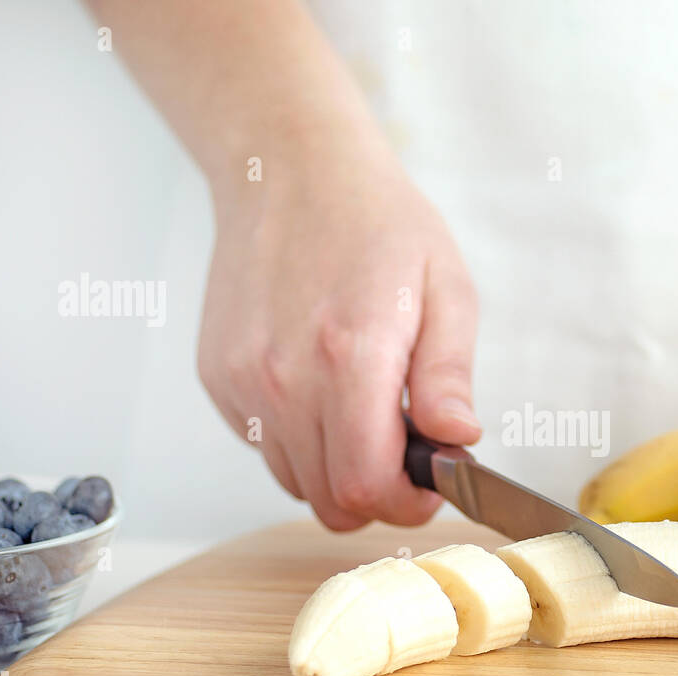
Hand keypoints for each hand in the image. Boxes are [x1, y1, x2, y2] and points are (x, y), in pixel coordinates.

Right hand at [197, 132, 480, 529]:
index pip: (366, 485)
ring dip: (337, 470)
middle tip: (405, 454)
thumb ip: (448, 375)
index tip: (429, 485)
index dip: (406, 504)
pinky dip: (299, 440)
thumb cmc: (376, 222)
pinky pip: (265, 446)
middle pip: (330, 500)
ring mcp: (242, 381)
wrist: (288, 170)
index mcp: (349, 356)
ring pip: (295, 482)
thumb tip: (458, 441)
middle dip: (378, 495)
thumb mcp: (446, 289)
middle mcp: (283, 378)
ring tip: (364, 414)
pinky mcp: (218, 378)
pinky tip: (321, 388)